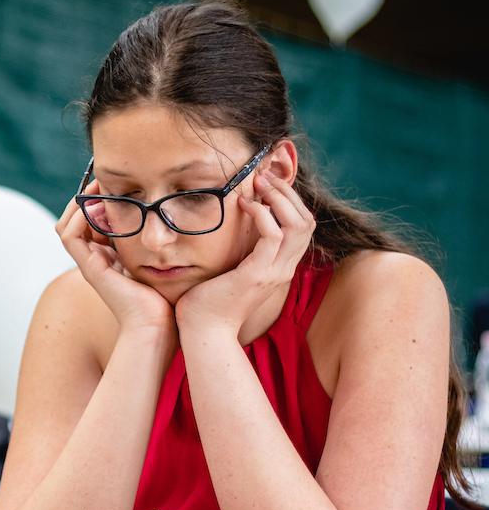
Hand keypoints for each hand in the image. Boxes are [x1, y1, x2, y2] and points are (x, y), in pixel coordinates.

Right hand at [55, 180, 172, 332]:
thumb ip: (165, 242)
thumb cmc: (168, 300)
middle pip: (78, 220)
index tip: (119, 182)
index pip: (95, 221)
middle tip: (106, 178)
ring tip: (100, 185)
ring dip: (81, 202)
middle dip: (90, 196)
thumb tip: (175, 213)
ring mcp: (90, 264)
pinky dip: (78, 215)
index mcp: (111, 258)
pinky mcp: (88, 268)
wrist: (158, 328)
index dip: (102, 200)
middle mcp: (96, 260)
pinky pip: (69, 235)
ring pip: (68, 224)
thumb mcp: (167, 261)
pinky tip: (99, 202)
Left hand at [175, 172, 316, 335]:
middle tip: (264, 178)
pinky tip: (246, 205)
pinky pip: (273, 236)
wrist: (204, 331)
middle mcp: (283, 269)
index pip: (303, 226)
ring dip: (279, 199)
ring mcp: (274, 272)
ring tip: (257, 186)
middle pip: (306, 221)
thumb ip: (244, 251)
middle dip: (288, 194)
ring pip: (297, 225)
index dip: (291, 201)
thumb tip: (239, 225)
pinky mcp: (258, 274)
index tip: (268, 184)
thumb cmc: (211, 301)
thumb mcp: (234, 270)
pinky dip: (262, 215)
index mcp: (280, 267)